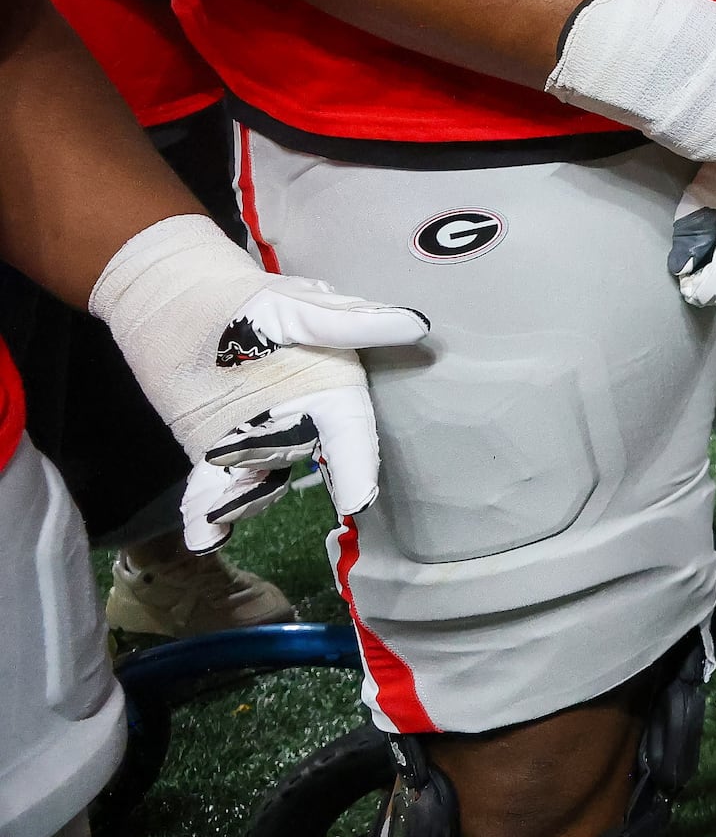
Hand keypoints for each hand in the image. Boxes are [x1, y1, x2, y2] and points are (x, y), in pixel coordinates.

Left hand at [87, 213, 428, 547]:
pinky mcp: (212, 454)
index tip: (358, 499)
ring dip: (242, 499)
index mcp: (331, 389)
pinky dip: (210, 516)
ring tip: (215, 509)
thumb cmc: (246, 301)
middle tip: (241, 467)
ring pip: (261, 482)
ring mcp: (256, 441)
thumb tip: (416, 326)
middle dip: (274, 465)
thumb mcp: (297, 307)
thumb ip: (350, 323)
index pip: (352, 434)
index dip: (358, 466)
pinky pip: (216, 490)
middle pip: (302, 460)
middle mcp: (300, 421)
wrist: (177, 304)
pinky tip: (204, 535)